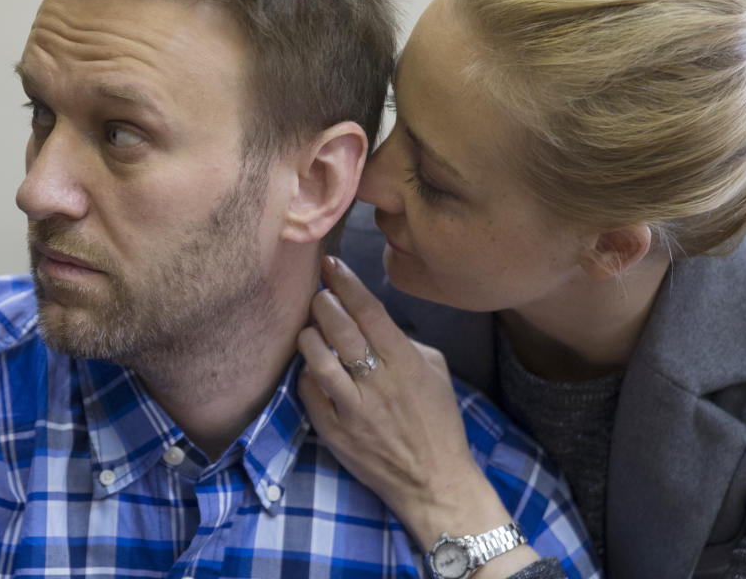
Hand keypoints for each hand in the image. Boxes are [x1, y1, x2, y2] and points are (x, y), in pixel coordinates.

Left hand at [297, 257, 533, 569]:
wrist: (434, 482)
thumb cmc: (438, 423)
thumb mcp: (436, 372)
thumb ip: (406, 342)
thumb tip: (374, 322)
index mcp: (405, 362)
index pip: (369, 311)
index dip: (346, 282)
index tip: (329, 264)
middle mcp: (377, 382)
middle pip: (339, 328)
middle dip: (323, 303)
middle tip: (318, 294)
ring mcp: (353, 408)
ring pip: (318, 358)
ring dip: (309, 335)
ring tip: (310, 328)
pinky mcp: (334, 431)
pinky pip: (309, 392)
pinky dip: (306, 374)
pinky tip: (311, 369)